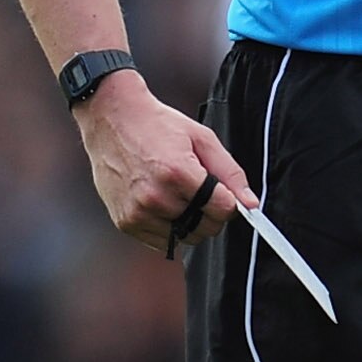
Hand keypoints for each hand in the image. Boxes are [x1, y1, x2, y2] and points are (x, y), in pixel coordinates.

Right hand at [77, 72, 256, 251]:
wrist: (111, 119)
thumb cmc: (157, 126)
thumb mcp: (202, 138)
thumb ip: (230, 172)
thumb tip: (250, 204)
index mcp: (177, 172)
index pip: (222, 209)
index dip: (230, 202)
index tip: (224, 193)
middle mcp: (155, 196)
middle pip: (206, 227)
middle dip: (213, 213)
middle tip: (202, 192)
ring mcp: (138, 212)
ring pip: (186, 238)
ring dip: (192, 223)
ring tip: (180, 195)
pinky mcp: (125, 222)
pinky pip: (162, 242)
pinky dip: (171, 229)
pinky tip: (165, 205)